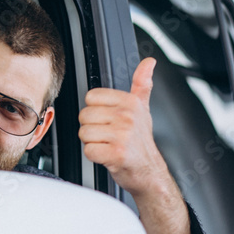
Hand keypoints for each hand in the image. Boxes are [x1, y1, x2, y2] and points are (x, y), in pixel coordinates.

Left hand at [78, 58, 167, 197]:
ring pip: (84, 133)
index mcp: (131, 102)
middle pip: (84, 115)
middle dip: (92, 128)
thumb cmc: (140, 141)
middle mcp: (128, 117)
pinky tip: (107, 155)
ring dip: (92, 142)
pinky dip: (94, 156)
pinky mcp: (117, 154)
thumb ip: (142, 84)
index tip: (109, 119)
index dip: (95, 110)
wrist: (148, 171)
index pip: (91, 97)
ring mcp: (123, 136)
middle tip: (107, 135)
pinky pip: (88, 151)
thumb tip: (149, 62)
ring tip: (108, 145)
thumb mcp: (143, 109)